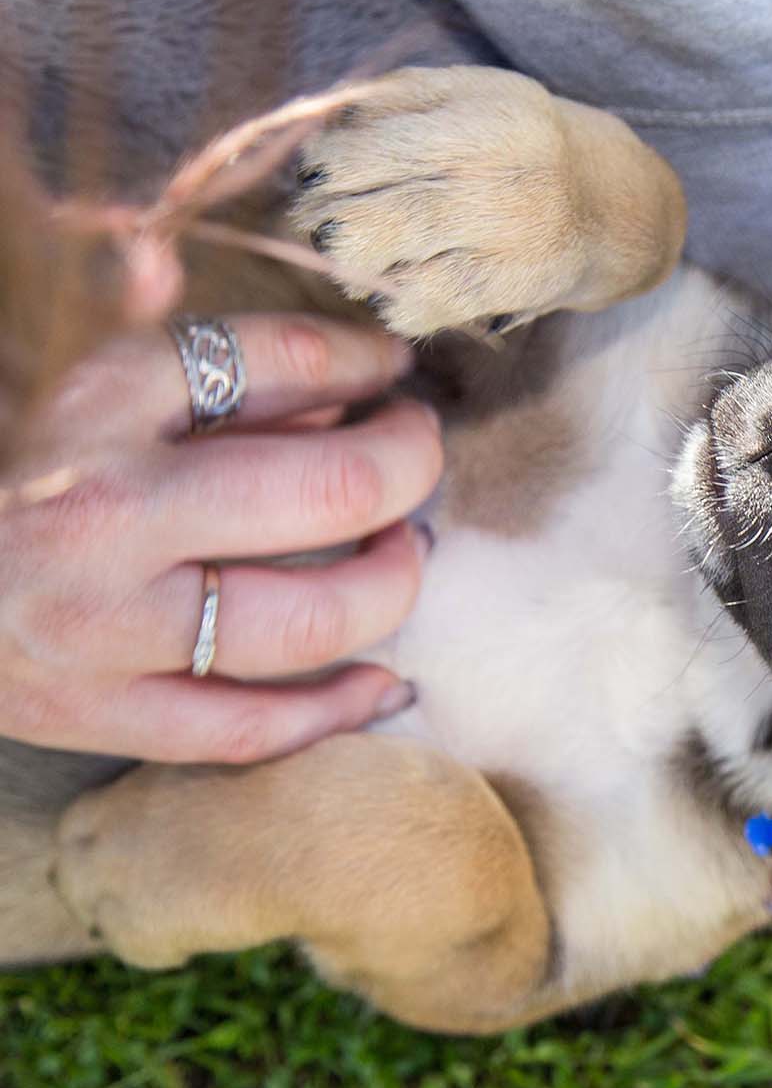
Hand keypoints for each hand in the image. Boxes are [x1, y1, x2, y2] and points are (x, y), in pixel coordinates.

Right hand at [0, 314, 441, 762]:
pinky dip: (340, 708)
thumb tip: (367, 381)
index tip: (394, 371)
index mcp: (96, 406)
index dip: (365, 360)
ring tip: (404, 550)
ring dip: (394, 582)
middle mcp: (103, 516)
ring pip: (314, 621)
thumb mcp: (97, 386)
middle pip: (333, 491)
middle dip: (410, 466)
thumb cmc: (13, 470)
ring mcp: (100, 630)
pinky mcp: (94, 713)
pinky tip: (386, 681)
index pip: (276, 358)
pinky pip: (253, 729)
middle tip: (416, 456)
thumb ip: (226, 374)